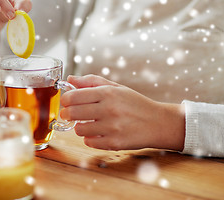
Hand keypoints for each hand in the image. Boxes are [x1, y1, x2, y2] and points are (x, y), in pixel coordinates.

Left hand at [60, 75, 184, 150]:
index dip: (65, 99)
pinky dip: (90, 138)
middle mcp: (109, 109)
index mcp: (108, 93)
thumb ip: (91, 82)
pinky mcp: (114, 143)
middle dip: (67, 114)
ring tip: (88, 123)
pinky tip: (98, 133)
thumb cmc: (134, 104)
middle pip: (72, 113)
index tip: (67, 102)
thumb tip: (70, 79)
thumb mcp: (115, 87)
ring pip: (78, 130)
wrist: (157, 123)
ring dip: (79, 127)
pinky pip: (89, 142)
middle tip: (70, 114)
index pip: (73, 96)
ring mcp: (111, 128)